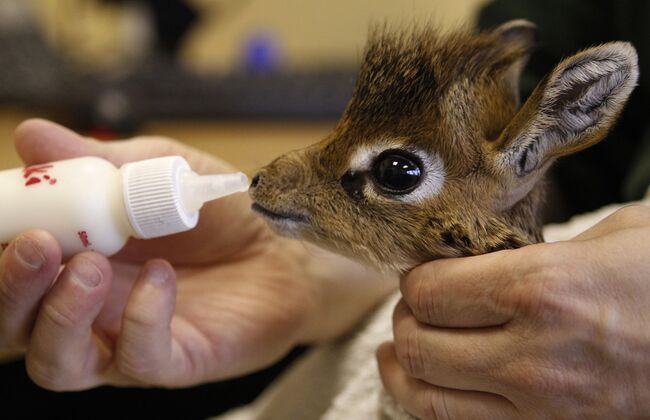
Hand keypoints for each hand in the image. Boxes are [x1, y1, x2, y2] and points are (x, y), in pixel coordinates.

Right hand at [0, 119, 392, 389]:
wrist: (285, 245)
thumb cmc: (216, 212)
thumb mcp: (159, 171)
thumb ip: (97, 161)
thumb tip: (30, 135)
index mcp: (75, 260)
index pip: (9, 272)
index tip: (8, 214)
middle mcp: (90, 309)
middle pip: (14, 327)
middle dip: (10, 288)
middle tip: (34, 243)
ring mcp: (128, 339)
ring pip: (58, 362)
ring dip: (58, 316)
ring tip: (88, 265)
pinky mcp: (176, 360)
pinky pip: (140, 358)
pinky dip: (140, 318)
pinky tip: (161, 276)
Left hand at [377, 205, 649, 418]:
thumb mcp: (616, 236)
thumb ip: (537, 249)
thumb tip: (480, 255)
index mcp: (543, 289)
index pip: (430, 291)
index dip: (416, 278)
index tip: (424, 272)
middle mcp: (533, 356)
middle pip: (419, 343)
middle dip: (407, 319)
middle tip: (416, 306)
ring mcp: (544, 410)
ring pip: (428, 399)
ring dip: (404, 369)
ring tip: (398, 350)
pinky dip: (436, 407)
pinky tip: (432, 387)